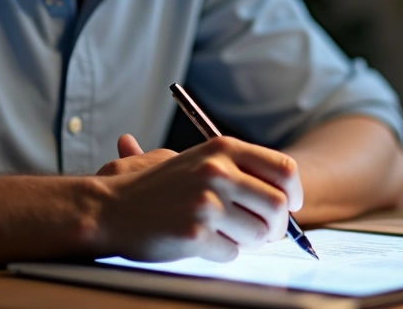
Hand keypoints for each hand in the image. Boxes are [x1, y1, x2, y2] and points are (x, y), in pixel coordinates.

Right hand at [95, 136, 302, 262]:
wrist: (108, 208)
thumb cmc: (155, 187)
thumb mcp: (197, 161)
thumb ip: (239, 170)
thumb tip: (286, 195)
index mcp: (223, 148)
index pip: (284, 169)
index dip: (294, 193)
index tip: (291, 206)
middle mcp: (219, 171)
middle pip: (279, 206)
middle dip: (276, 226)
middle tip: (262, 232)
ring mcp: (207, 203)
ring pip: (259, 235)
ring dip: (246, 241)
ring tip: (221, 233)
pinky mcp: (195, 233)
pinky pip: (232, 253)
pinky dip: (221, 252)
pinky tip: (200, 241)